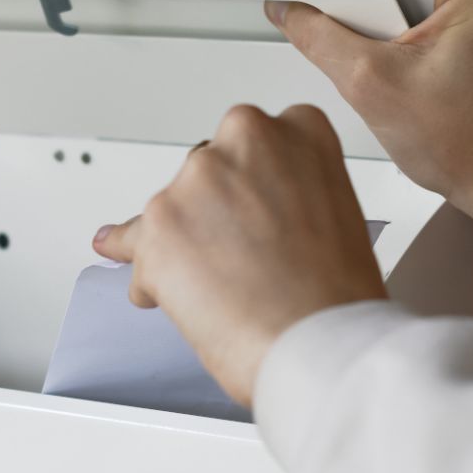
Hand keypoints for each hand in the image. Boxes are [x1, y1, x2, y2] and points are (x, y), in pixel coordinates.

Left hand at [92, 105, 385, 406]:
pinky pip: (135, 246)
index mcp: (300, 131)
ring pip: (170, 209)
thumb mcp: (337, 214)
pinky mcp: (157, 224)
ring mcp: (195, 181)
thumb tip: (250, 217)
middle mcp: (243, 141)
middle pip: (208, 170)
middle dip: (213, 210)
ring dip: (181, 245)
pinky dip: (146, 270)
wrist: (315, 342)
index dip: (252, 185)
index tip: (256, 211)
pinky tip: (149, 281)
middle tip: (238, 257)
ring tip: (217, 291)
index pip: (255, 140)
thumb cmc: (335, 297)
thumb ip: (290, 195)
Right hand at [266, 0, 472, 267]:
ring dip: (410, 37)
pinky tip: (439, 80)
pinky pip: (456, 18)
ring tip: (423, 79)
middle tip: (401, 70)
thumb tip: (289, 12)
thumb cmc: (470, 146)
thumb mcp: (371, 86)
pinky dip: (436, 45)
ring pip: (431, 1)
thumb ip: (319, 39)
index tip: (365, 38)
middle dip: (388, 24)